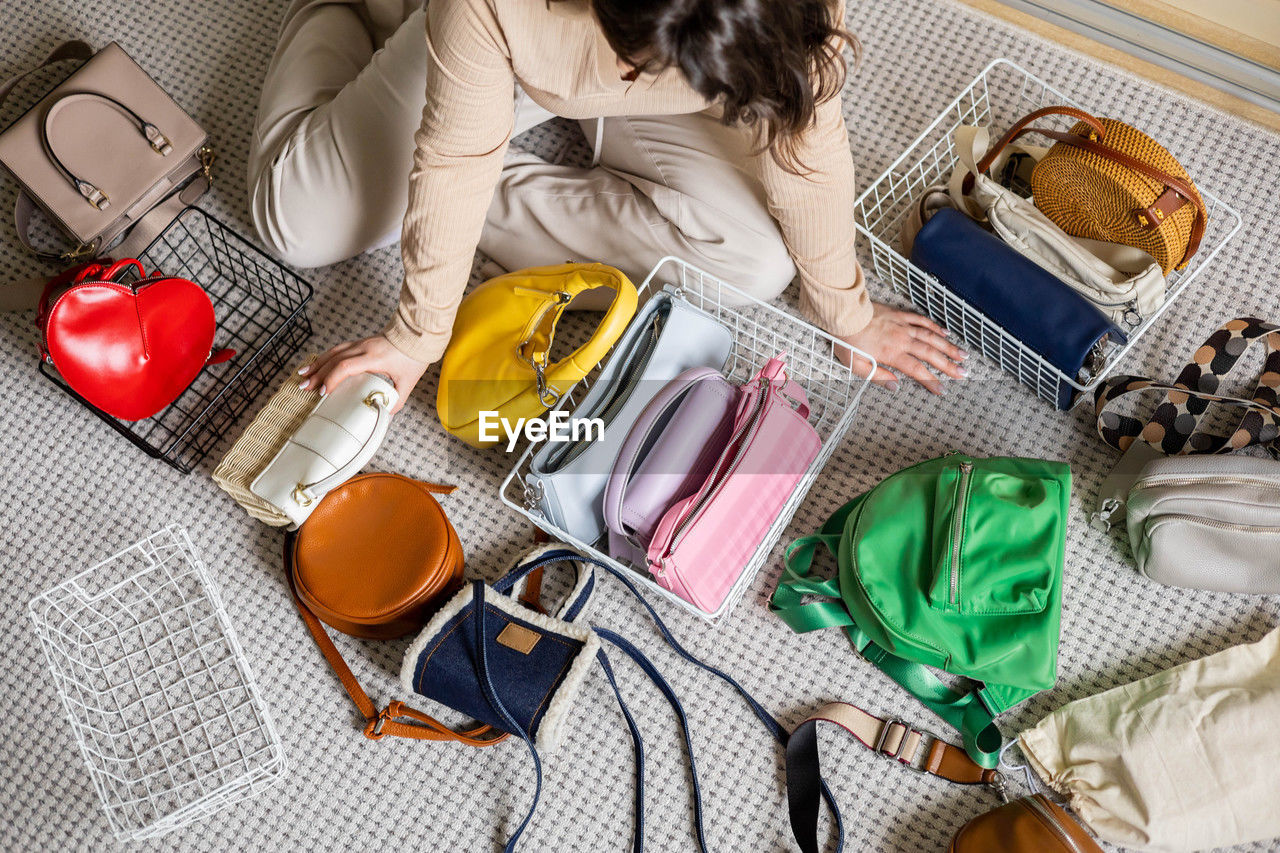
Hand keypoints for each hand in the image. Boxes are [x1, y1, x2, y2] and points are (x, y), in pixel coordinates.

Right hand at [299, 335, 427, 413]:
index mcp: (374, 358)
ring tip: (303, 376)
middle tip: (305, 388)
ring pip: (333, 352)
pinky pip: (338, 349)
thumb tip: (386, 415)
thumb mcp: (408, 381)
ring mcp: (361, 343)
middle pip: (334, 360)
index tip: (324, 392)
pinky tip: (317, 364)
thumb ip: (397, 399)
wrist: (417, 333)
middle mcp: (364, 348)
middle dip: (317, 374)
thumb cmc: (414, 356)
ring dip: (317, 364)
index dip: (332, 379)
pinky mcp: (361, 342)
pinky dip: (325, 357)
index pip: (346, 366)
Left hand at [838, 302, 967, 394]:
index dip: (931, 381)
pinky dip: (935, 327)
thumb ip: (878, 377)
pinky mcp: (900, 315)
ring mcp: (903, 326)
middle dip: (949, 365)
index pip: (917, 371)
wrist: (843, 314)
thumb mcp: (856, 365)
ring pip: (931, 337)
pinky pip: (922, 321)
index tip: (942, 390)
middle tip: (963, 373)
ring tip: (963, 354)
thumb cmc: (847, 340)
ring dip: (948, 346)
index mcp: (892, 354)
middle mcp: (902, 340)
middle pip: (931, 354)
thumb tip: (896, 387)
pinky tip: (945, 333)